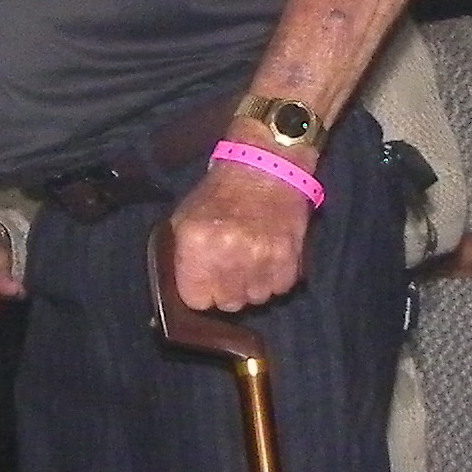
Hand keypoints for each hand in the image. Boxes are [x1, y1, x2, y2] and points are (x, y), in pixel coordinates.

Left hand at [169, 155, 313, 313]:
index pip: (196, 301)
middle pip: (227, 304)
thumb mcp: (185, 218)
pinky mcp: (289, 261)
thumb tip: (183, 290)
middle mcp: (229, 257)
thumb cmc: (221, 192)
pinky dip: (274, 278)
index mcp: (198, 244)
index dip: (200, 290)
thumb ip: (181, 257)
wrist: (268, 166)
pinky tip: (269, 255)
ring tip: (251, 258)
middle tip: (230, 265)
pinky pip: (279, 289)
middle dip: (226, 290)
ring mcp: (262, 261)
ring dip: (252, 285)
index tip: (205, 278)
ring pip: (255, 299)